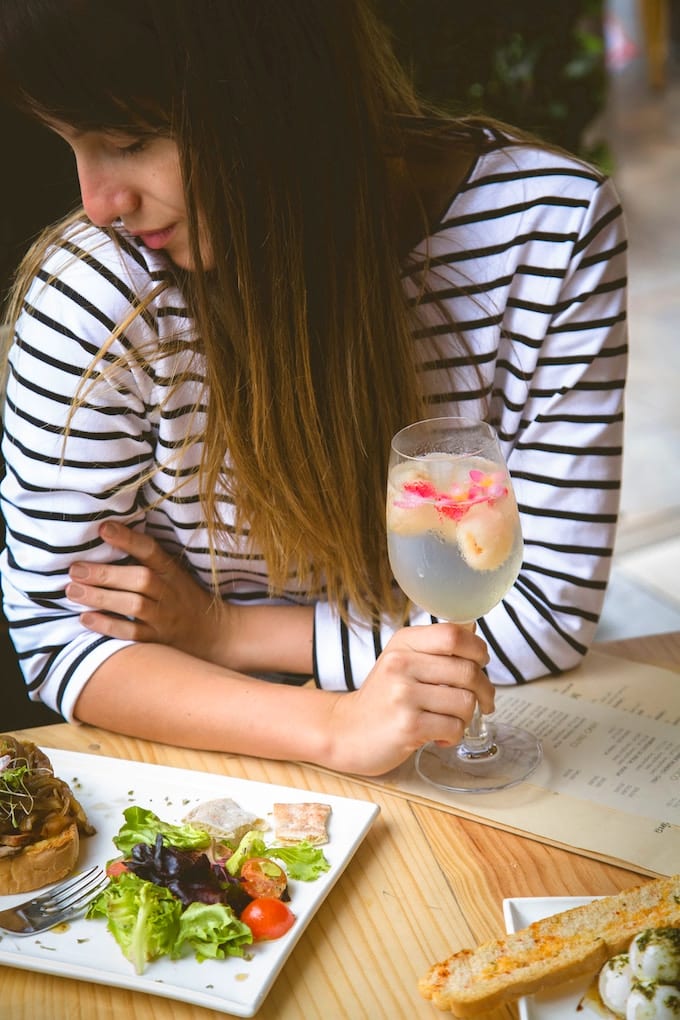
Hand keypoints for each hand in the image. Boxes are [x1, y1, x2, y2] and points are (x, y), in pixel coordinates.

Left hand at [66, 521, 226, 661]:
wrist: (215, 634)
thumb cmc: (184, 598)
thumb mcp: (174, 574)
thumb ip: (146, 560)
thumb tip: (104, 536)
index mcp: (172, 571)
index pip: (151, 550)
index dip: (128, 539)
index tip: (103, 528)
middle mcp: (169, 592)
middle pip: (140, 579)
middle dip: (106, 573)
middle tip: (75, 568)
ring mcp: (165, 617)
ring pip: (134, 605)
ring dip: (101, 597)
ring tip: (73, 590)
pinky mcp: (158, 640)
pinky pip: (132, 633)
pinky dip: (108, 626)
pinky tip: (85, 618)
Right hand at [326, 623, 493, 775]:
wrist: (348, 731)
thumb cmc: (382, 697)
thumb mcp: (402, 660)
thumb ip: (434, 648)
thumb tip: (472, 630)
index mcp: (403, 643)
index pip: (453, 635)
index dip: (478, 649)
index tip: (481, 663)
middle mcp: (401, 664)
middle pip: (467, 670)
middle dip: (484, 690)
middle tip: (482, 701)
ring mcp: (403, 695)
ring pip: (465, 702)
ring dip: (466, 717)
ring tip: (451, 720)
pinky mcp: (408, 726)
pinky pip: (454, 727)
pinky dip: (454, 735)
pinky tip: (439, 736)